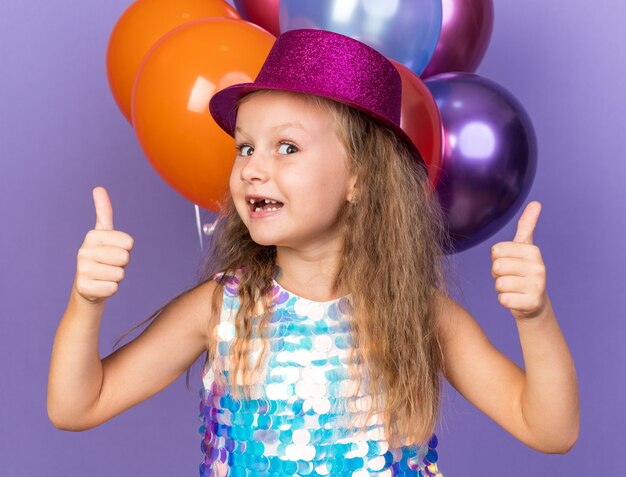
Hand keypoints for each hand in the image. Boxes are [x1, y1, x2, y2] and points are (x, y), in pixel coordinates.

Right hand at [73, 186, 133, 303]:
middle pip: (124, 258)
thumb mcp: (104, 234)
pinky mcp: (83, 288)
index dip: (126, 250)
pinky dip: (111, 289)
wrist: (88, 287)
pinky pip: (113, 288)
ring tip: (104, 275)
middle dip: (122, 264)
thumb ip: (104, 212)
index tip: (114, 251)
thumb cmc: (101, 257)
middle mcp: (83, 251)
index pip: (129, 243)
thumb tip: (98, 187)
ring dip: (116, 277)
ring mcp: (82, 270)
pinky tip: (101, 286)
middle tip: (110, 265)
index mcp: (92, 236)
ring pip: (120, 274)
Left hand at [491, 201, 547, 319]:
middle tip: (510, 277)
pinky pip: (503, 299)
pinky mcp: (532, 303)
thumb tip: (536, 202)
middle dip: (498, 274)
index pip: (496, 250)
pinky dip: (505, 300)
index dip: (497, 259)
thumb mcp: (525, 247)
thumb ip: (527, 225)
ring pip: (499, 284)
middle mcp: (538, 267)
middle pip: (497, 266)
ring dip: (501, 288)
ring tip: (513, 288)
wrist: (534, 303)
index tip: (510, 263)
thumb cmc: (523, 271)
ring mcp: (537, 286)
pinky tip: (515, 299)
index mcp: (533, 251)